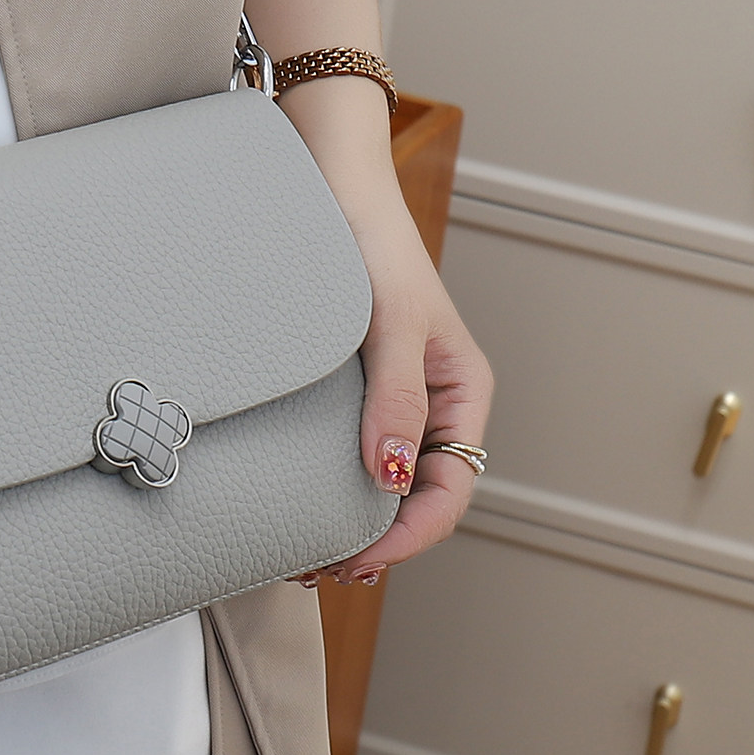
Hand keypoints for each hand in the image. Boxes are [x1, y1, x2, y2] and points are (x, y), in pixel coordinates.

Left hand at [244, 0, 492, 586]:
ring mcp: (390, 395)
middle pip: (414, 495)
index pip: (449, 491)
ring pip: (379, 478)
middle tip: (315, 569)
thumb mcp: (390, 325)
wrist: (331, 185)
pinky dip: (326, 483)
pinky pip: (346, 448)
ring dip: (349, 518)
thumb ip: (395, 401)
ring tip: (301, 548)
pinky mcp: (350, 384)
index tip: (355, 561)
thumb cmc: (373, 246)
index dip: (407, 536)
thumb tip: (387, 479)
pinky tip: (291, 498)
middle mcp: (431, 403)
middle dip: (375, 540)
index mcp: (462, 393)